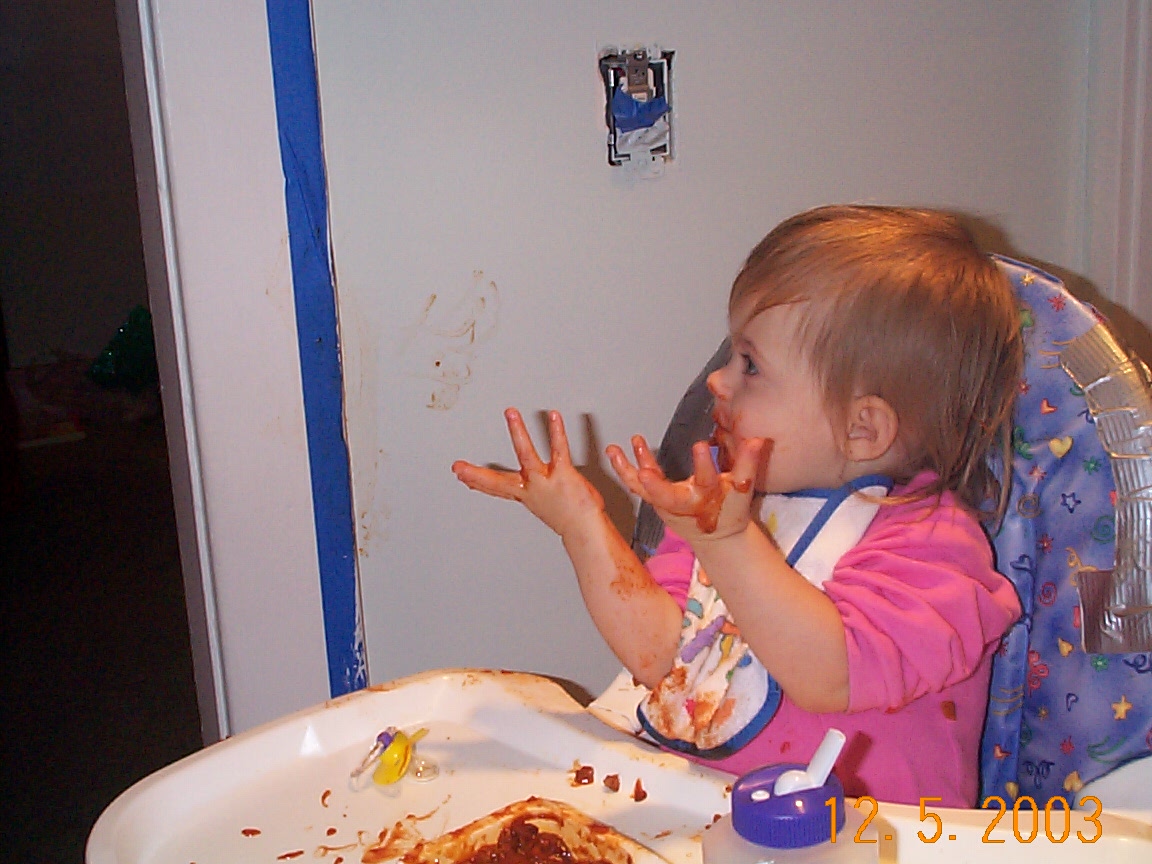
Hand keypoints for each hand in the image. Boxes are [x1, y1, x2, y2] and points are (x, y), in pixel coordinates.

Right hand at [452, 408, 605, 537]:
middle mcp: (531, 488)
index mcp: (526, 495)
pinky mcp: (563, 475)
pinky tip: (553, 416)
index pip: (495, 487)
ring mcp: (545, 482)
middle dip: (476, 474)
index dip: (476, 480)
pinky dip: (556, 432)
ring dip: (517, 432)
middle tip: (459, 466)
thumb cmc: (570, 518)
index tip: (459, 473)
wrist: (587, 530)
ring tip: (510, 413)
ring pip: (526, 454)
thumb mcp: (544, 505)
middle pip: (498, 480)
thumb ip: (530, 493)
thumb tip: (521, 489)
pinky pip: (558, 450)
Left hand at [607, 435, 768, 543]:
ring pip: (643, 489)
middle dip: (654, 484)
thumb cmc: (729, 510)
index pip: (707, 480)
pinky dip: (625, 468)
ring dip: (626, 470)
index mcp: (706, 498)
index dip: (704, 464)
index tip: (700, 445)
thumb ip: (748, 463)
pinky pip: (636, 484)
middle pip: (666, 495)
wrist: (716, 537)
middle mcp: (682, 503)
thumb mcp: (742, 488)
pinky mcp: (655, 499)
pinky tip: (617, 450)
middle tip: (643, 471)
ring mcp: (665, 503)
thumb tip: (758, 438)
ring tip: (613, 450)